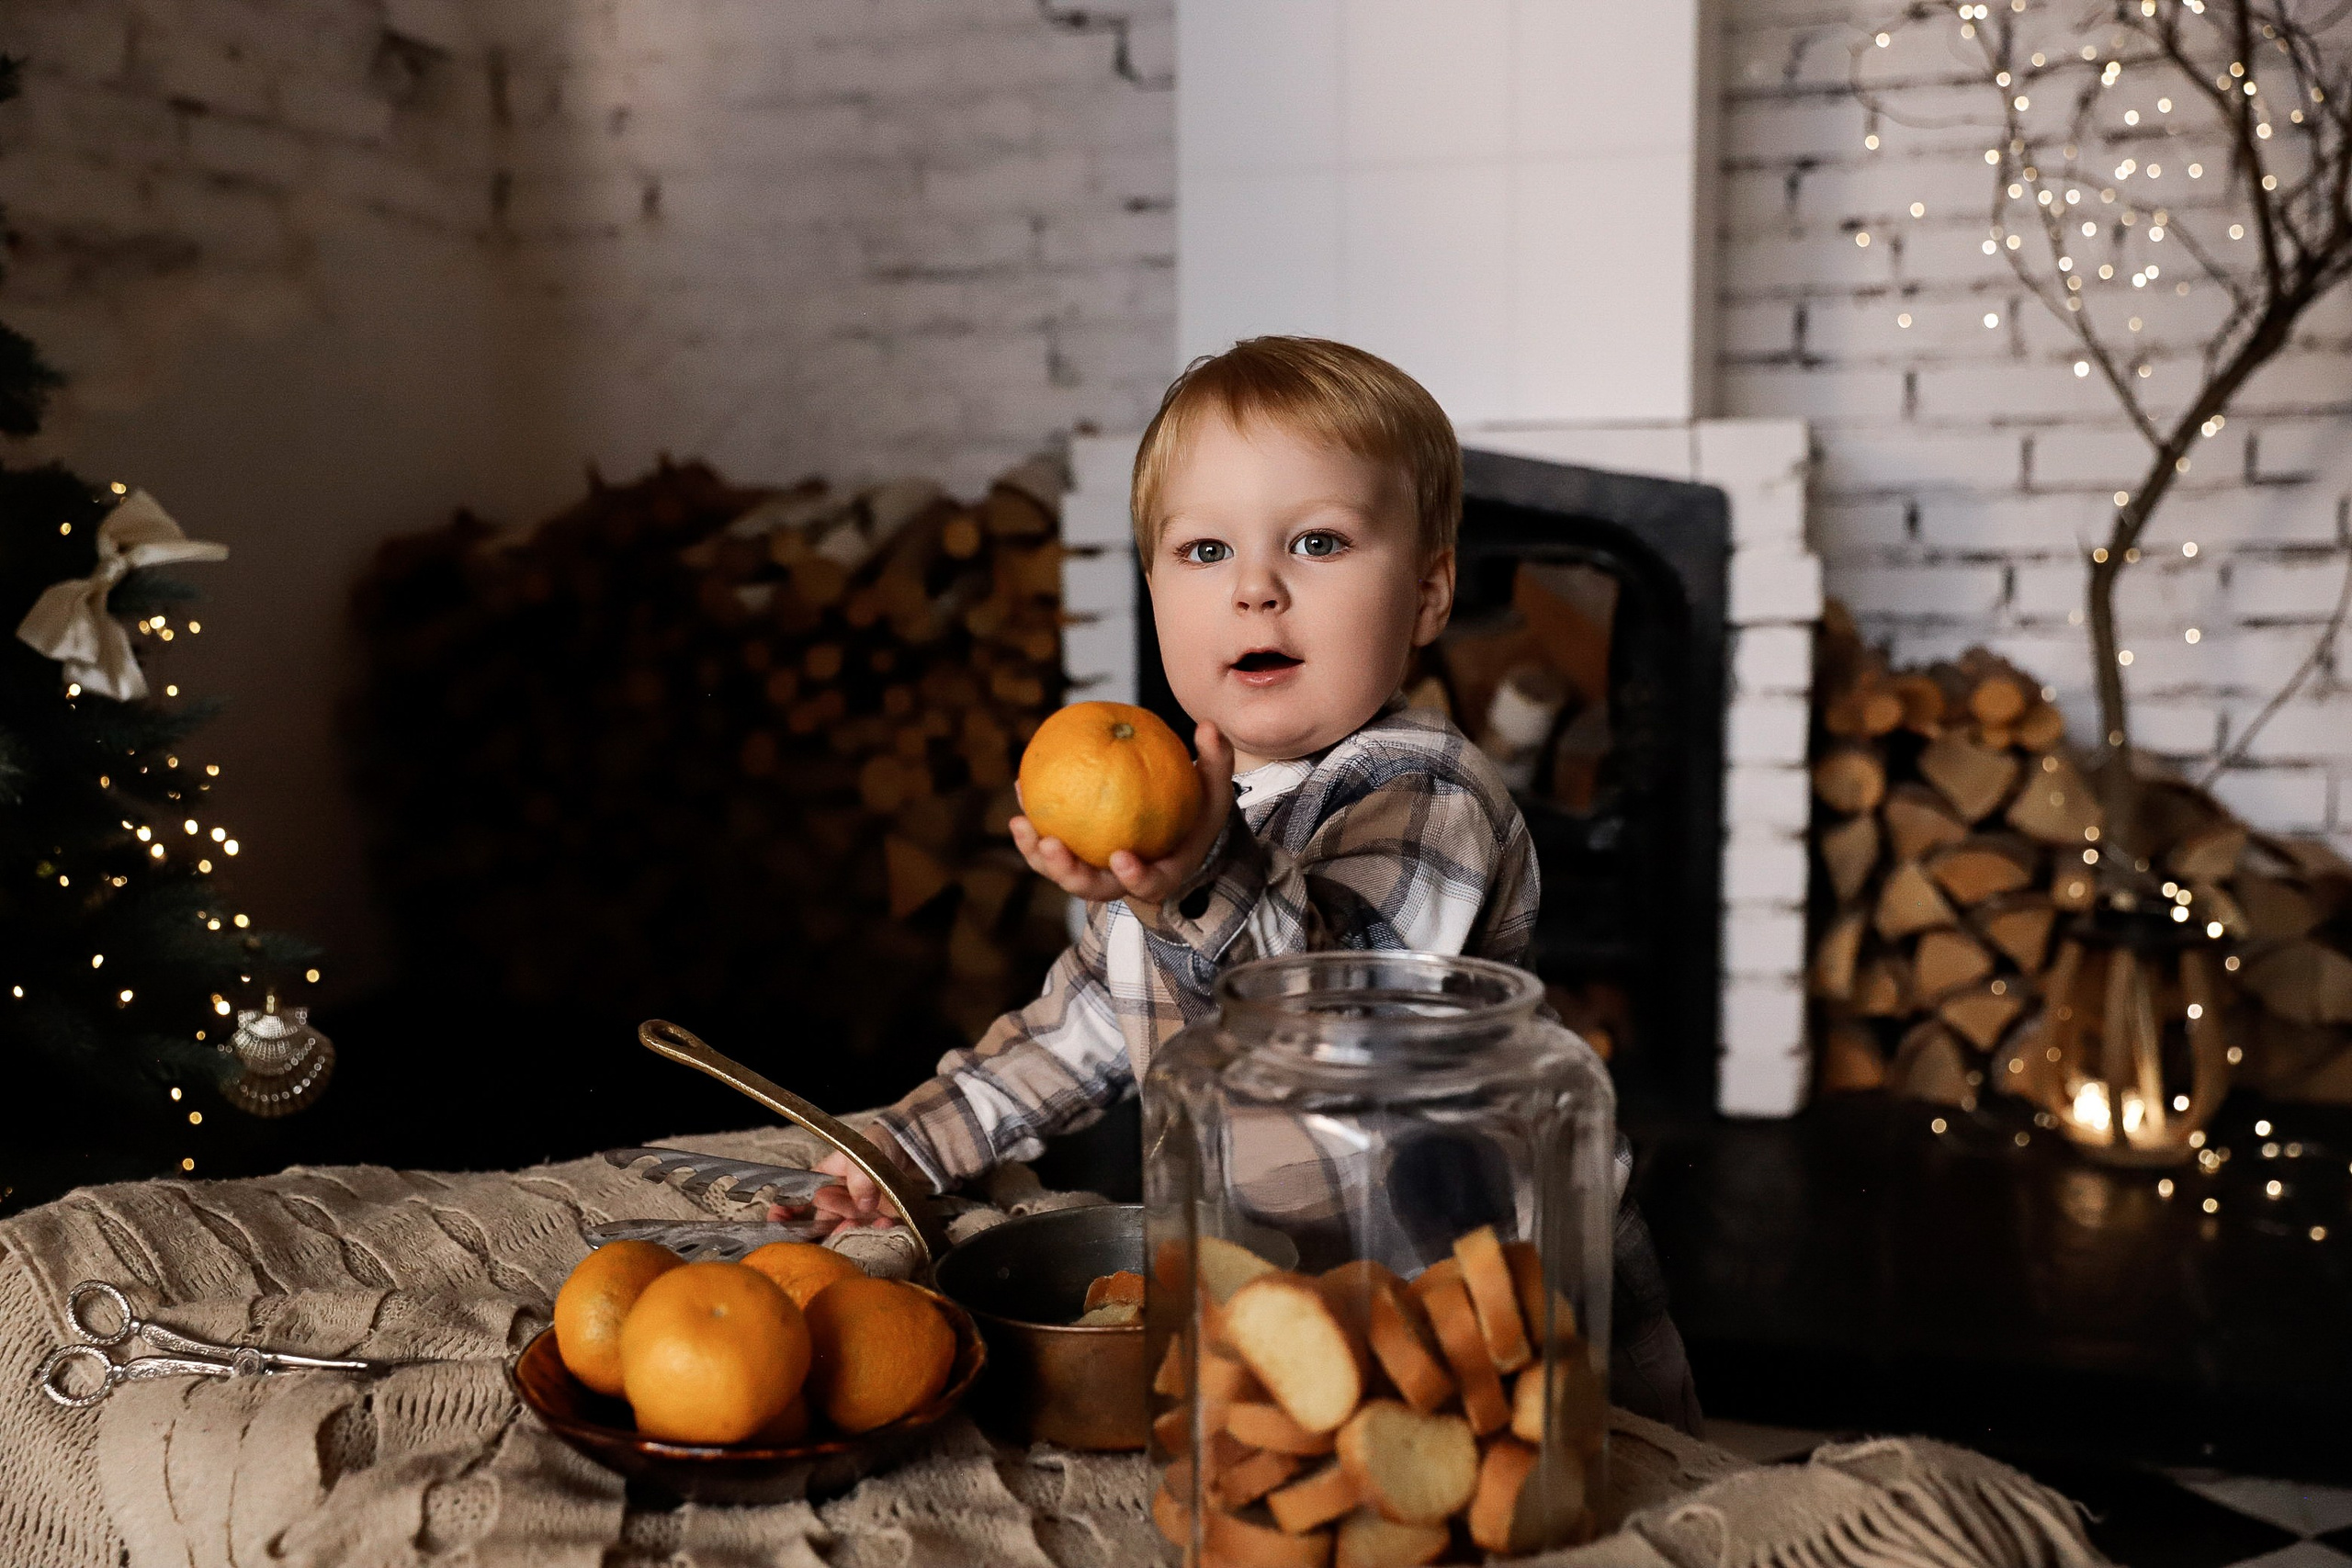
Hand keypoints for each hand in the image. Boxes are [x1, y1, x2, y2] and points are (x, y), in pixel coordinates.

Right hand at [770, 1128, 914, 1233]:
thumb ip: (858, 1177)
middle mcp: (839, 1200)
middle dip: (820, 1230)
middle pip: (821, 1221)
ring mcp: (859, 1213)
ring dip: (849, 1233)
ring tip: (856, 1226)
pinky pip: (873, 1234)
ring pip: (845, 1231)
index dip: (786, 1210)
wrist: (915, 1149)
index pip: (800, 1196)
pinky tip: (885, 1225)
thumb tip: (863, 1204)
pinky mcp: (880, 1222)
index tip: (776, 1222)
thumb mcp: (863, 1153)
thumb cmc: (880, 1145)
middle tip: (831, 1230)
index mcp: (826, 1180)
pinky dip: (877, 1234)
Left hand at [1010, 721, 1234, 906]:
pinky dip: (1034, 821)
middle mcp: (1124, 881)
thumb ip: (1215, 761)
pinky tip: (1019, 786)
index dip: (1134, 878)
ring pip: (1063, 873)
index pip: (1149, 885)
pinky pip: (1050, 843)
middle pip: (1093, 889)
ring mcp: (1096, 872)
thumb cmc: (1197, 809)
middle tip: (1052, 845)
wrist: (1173, 827)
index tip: (1119, 856)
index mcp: (1162, 874)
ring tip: (1019, 822)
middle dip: (1068, 873)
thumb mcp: (1213, 787)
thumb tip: (1207, 726)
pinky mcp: (1076, 857)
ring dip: (1037, 854)